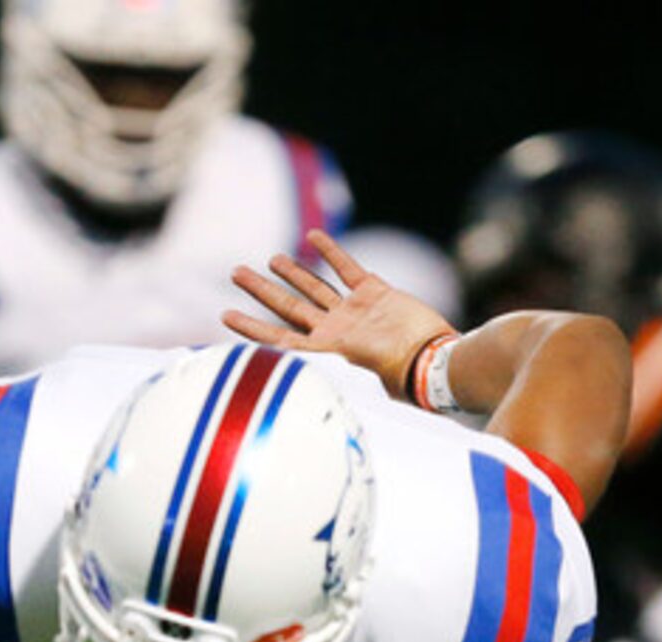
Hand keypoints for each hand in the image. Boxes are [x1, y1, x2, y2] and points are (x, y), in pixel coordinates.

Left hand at [225, 229, 455, 401]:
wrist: (437, 360)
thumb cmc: (404, 376)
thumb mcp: (362, 385)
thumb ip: (336, 379)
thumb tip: (302, 385)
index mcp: (327, 352)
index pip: (279, 338)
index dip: (251, 327)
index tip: (224, 316)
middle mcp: (335, 331)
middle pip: (289, 307)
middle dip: (261, 290)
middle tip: (235, 273)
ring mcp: (354, 312)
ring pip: (316, 287)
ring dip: (293, 273)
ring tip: (270, 259)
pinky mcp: (376, 294)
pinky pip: (349, 269)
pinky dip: (332, 252)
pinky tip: (315, 237)